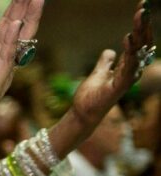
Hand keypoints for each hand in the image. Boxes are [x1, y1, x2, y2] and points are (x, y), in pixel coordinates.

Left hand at [72, 2, 154, 128]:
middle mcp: (132, 70)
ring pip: (138, 51)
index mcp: (128, 66)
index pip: (138, 41)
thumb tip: (109, 52)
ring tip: (140, 16)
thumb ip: (105, 62)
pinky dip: (130, 51)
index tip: (142, 8)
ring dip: (139, 33)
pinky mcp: (119, 86)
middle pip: (141, 43)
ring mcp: (127, 78)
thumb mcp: (98, 73)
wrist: (82, 114)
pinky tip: (128, 38)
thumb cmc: (91, 96)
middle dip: (143, 25)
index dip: (140, 25)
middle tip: (144, 7)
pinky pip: (128, 66)